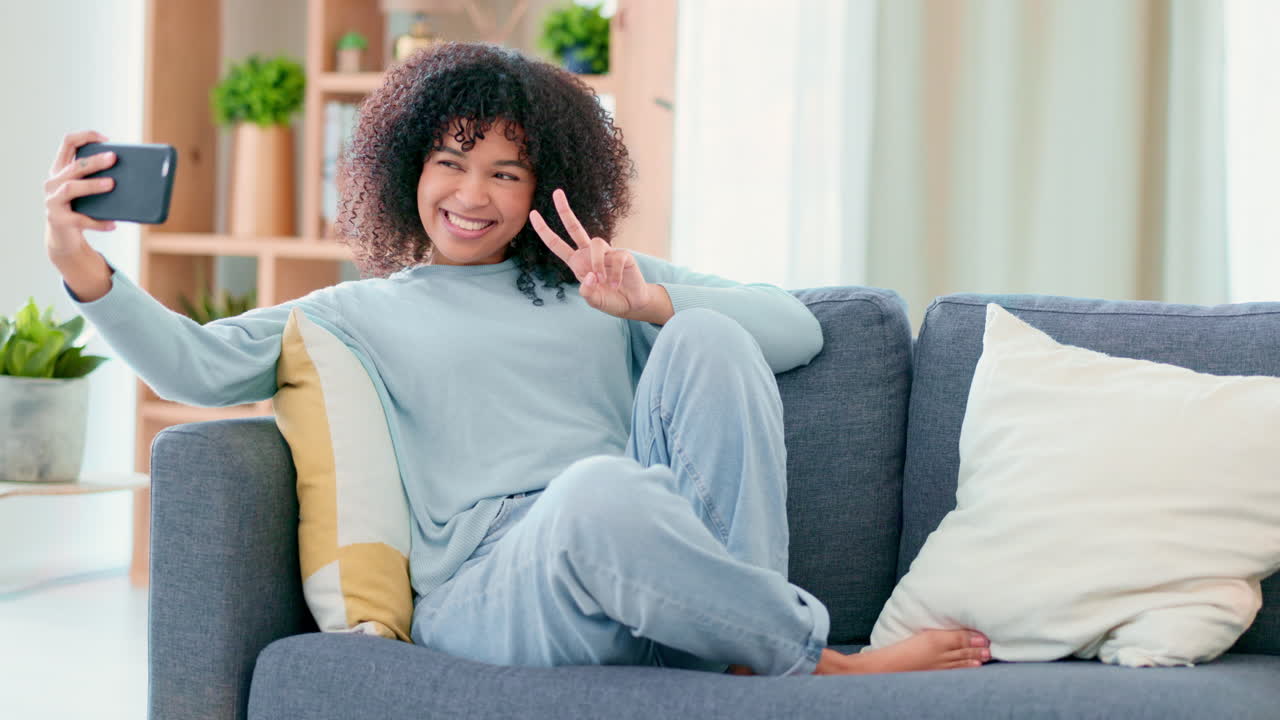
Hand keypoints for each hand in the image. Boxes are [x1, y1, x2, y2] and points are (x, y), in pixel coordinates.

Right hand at [44, 130, 117, 256]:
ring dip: (92, 185)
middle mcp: (52, 182)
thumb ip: (102, 178)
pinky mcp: (58, 220)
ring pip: (71, 188)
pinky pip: (80, 220)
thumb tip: (137, 175)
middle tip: (114, 158)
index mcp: (60, 169)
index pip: (68, 143)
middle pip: (74, 166)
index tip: (106, 139)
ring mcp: (52, 201)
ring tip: (112, 184)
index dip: (86, 136)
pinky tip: (113, 224)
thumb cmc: (82, 208)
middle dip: (94, 161)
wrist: (65, 237)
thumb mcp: (88, 191)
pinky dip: (98, 222)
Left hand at [529, 188, 654, 318]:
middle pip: (574, 227)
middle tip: (556, 192)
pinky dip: (613, 274)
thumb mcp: (593, 300)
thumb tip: (590, 276)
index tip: (533, 214)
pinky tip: (615, 284)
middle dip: (565, 210)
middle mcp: (589, 253)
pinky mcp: (622, 255)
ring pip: (596, 243)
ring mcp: (607, 252)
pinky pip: (615, 258)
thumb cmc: (609, 299)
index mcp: (577, 262)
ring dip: (597, 263)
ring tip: (602, 281)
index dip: (544, 230)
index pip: (557, 244)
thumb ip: (588, 292)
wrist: (631, 303)